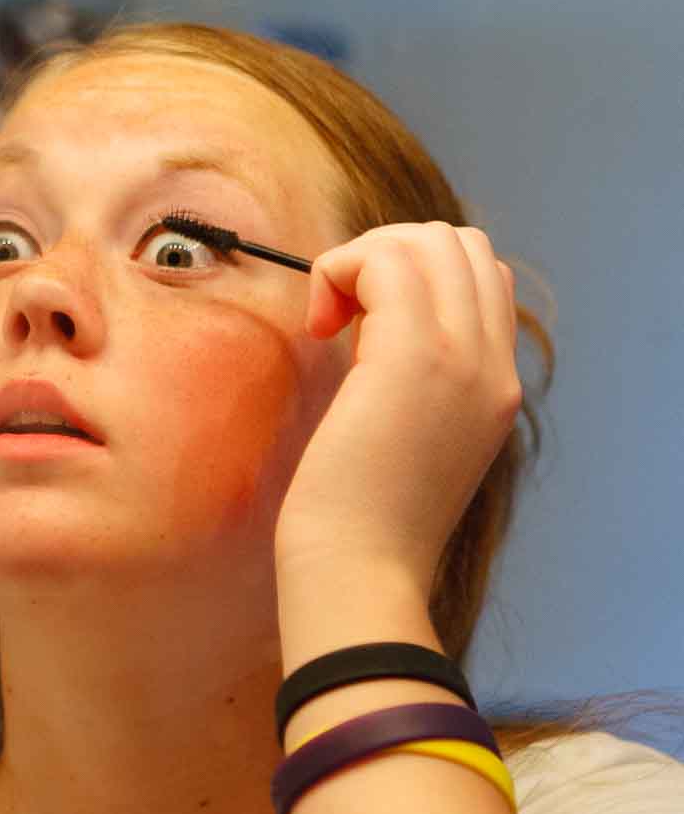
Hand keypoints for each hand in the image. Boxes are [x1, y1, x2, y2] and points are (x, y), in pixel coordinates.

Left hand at [275, 222, 521, 594]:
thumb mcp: (405, 446)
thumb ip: (411, 388)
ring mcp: (462, 358)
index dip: (414, 277)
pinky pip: (384, 262)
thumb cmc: (358, 526)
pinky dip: (339, 271)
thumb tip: (368, 330)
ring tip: (329, 321)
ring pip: (428, 239)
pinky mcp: (414, 358)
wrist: (359, 574)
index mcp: (495, 387)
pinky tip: (318, 328)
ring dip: (363, 259)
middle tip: (340, 316)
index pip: (482, 279)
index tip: (359, 325)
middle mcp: (492, 366)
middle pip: (460, 245)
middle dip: (388, 254)